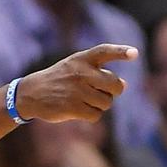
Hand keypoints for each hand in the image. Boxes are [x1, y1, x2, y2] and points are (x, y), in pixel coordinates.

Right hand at [16, 44, 131, 123]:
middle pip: (115, 85)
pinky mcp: (72, 107)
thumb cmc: (59, 80)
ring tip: (85, 101)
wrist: (31, 94)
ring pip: (107, 102)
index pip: (104, 51)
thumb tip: (124, 84)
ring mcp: (77, 91)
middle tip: (102, 92)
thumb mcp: (74, 68)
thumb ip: (99, 72)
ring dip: (100, 105)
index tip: (135, 54)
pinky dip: (92, 115)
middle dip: (113, 91)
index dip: (121, 52)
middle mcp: (80, 73)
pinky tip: (80, 110)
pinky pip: (96, 115)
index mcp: (81, 59)